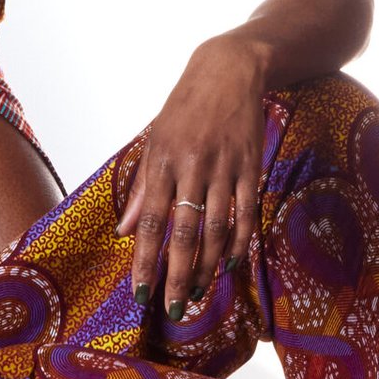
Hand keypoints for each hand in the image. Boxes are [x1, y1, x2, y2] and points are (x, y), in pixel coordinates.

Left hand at [117, 33, 269, 320]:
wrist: (230, 70)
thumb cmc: (184, 107)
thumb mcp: (155, 140)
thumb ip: (142, 187)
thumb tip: (126, 231)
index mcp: (163, 160)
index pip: (151, 220)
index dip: (146, 259)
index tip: (140, 292)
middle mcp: (194, 166)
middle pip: (184, 232)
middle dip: (176, 274)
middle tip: (172, 308)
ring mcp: (226, 167)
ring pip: (216, 228)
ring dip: (206, 266)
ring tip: (197, 293)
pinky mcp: (252, 165)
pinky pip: (246, 212)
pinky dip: (239, 242)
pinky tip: (229, 265)